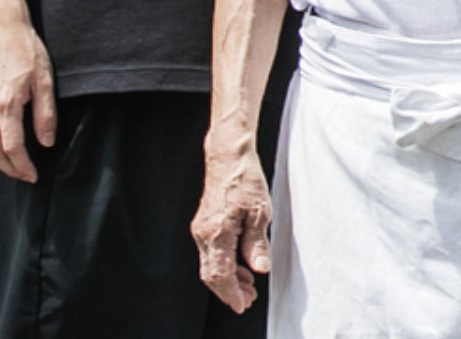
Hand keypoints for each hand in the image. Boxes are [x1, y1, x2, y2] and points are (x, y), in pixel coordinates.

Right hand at [0, 15, 55, 181]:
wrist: (1, 29)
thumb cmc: (24, 48)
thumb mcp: (45, 80)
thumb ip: (45, 114)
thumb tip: (46, 140)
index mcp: (6, 104)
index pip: (13, 147)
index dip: (23, 166)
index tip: (32, 174)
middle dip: (8, 169)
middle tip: (23, 175)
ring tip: (12, 164)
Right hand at [192, 143, 273, 313]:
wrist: (228, 157)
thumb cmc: (245, 179)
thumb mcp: (260, 212)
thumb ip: (257, 244)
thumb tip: (260, 269)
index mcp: (216, 233)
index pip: (220, 275)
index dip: (231, 294)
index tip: (242, 305)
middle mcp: (203, 234)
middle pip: (211, 275)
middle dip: (229, 291)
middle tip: (249, 299)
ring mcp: (201, 229)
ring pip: (209, 265)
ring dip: (227, 280)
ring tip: (247, 287)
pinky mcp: (203, 225)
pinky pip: (210, 253)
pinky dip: (223, 265)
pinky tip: (239, 267)